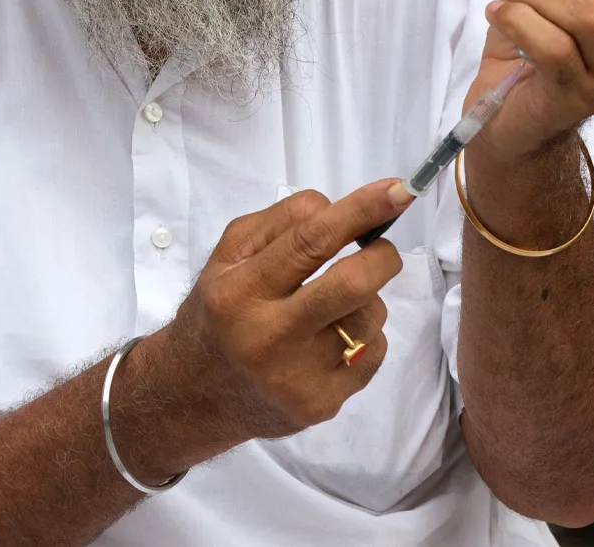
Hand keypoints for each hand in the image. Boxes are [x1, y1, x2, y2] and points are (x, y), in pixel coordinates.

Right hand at [148, 180, 411, 446]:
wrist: (194, 396)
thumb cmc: (219, 312)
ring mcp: (298, 377)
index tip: (398, 189)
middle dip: (382, 256)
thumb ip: (282, 222)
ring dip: (367, 299)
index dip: (361, 211)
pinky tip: (333, 339)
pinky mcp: (321, 405)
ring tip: (336, 304)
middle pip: (353, 284)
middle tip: (379, 249)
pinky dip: (365, 336)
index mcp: (242, 291)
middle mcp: (269, 336)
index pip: (311, 241)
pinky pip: (374, 353)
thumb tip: (341, 208)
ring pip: (370, 317)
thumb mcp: (229, 256)